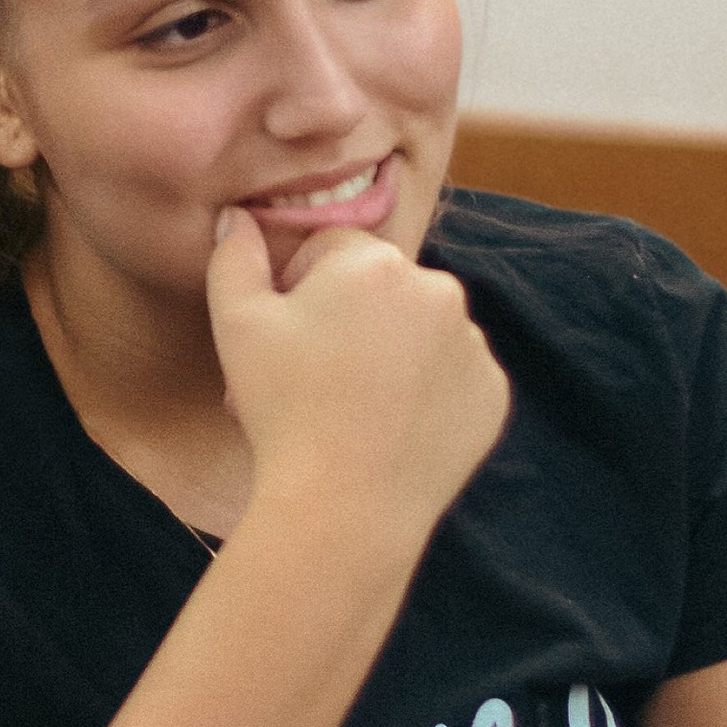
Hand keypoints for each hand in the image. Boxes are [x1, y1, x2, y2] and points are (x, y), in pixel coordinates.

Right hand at [206, 200, 508, 560]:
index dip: (299, 290)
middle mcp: (438, 290)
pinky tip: (393, 425)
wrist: (344, 508)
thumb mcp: (236, 324)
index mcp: (375, 262)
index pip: (330, 250)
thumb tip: (240, 218)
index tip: (288, 339)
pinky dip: (428, 391)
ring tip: (355, 404)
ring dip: (393, 350)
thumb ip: (234, 256)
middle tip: (317, 376)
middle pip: (381, 287)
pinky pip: (454, 375)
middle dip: (351, 316)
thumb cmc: (283, 410)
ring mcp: (473, 344)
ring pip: (421, 328)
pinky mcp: (492, 393)